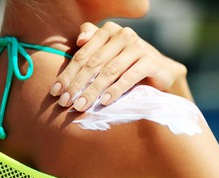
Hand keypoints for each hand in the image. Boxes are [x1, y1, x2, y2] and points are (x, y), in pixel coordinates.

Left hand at [49, 21, 192, 111]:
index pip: (83, 54)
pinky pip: (128, 77)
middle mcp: (123, 35)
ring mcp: (138, 47)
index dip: (67, 74)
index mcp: (108, 31)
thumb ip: (93, 44)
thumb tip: (79, 40)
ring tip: (81, 105)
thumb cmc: (130, 64)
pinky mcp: (150, 61)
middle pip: (93, 63)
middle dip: (77, 85)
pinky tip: (104, 102)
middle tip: (65, 102)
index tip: (55, 92)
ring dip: (92, 91)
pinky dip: (115, 90)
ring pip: (109, 71)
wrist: (162, 72)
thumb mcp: (110, 54)